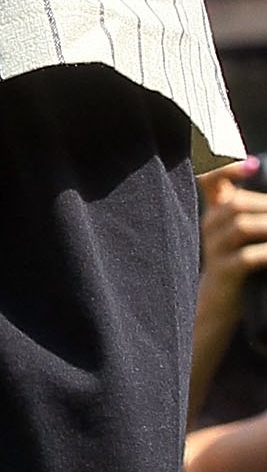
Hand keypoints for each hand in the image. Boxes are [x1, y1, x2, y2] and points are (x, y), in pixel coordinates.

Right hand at [200, 166, 266, 320]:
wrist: (217, 306)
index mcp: (215, 215)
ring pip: (241, 225)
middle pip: (235, 202)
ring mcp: (213, 249)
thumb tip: (261, 187)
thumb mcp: (239, 236)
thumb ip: (250, 214)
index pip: (210, 180)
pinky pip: (247, 256)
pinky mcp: (223, 271)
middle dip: (265, 204)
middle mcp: (209, 227)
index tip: (252, 165)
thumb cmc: (236, 267)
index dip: (228, 169)